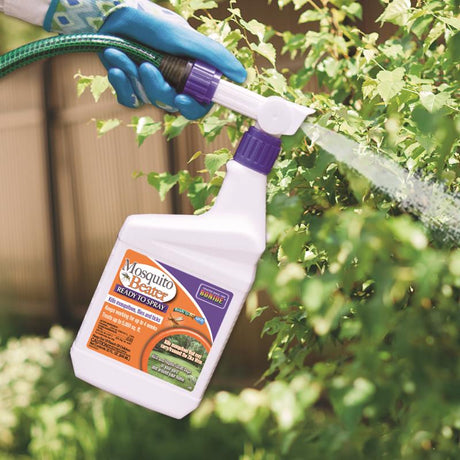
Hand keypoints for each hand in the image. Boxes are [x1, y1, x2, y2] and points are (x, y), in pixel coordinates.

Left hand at [98, 3, 245, 118]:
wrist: (112, 15)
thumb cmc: (151, 22)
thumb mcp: (185, 37)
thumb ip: (213, 57)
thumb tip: (242, 76)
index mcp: (190, 73)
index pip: (200, 102)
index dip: (193, 107)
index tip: (183, 99)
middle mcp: (173, 82)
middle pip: (173, 105)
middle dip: (158, 88)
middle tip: (147, 67)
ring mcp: (152, 87)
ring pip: (150, 101)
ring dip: (135, 77)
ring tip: (125, 53)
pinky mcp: (131, 88)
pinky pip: (130, 100)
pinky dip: (121, 82)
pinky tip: (116, 63)